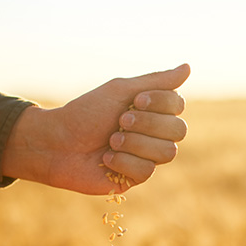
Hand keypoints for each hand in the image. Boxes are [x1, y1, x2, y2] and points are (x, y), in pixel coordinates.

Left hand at [2, 64, 189, 193]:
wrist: (56, 142)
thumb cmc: (85, 113)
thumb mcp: (119, 91)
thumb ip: (155, 81)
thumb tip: (189, 67)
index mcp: (152, 110)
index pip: (178, 106)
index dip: (160, 104)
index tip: (134, 101)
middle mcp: (153, 133)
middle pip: (178, 131)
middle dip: (147, 124)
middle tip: (120, 120)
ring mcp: (145, 156)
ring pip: (167, 153)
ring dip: (135, 143)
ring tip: (111, 141)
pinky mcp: (134, 178)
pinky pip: (146, 171)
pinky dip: (124, 162)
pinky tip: (106, 159)